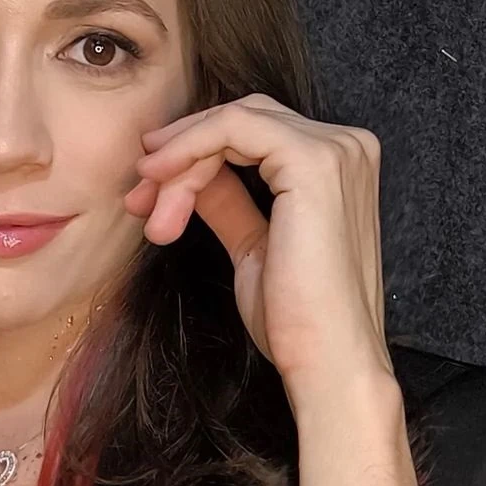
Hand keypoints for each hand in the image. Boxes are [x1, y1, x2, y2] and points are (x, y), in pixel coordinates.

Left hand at [124, 93, 395, 396]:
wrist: (325, 363)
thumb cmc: (297, 320)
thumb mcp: (253, 247)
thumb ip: (229, 201)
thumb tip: (189, 176)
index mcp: (340, 165)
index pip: (254, 133)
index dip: (193, 154)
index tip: (148, 194)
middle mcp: (347, 146)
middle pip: (241, 122)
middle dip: (180, 156)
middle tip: (138, 199)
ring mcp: (335, 149)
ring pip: (232, 124)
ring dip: (179, 164)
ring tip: (149, 213)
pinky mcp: (313, 161)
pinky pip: (233, 129)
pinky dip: (189, 151)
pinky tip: (160, 183)